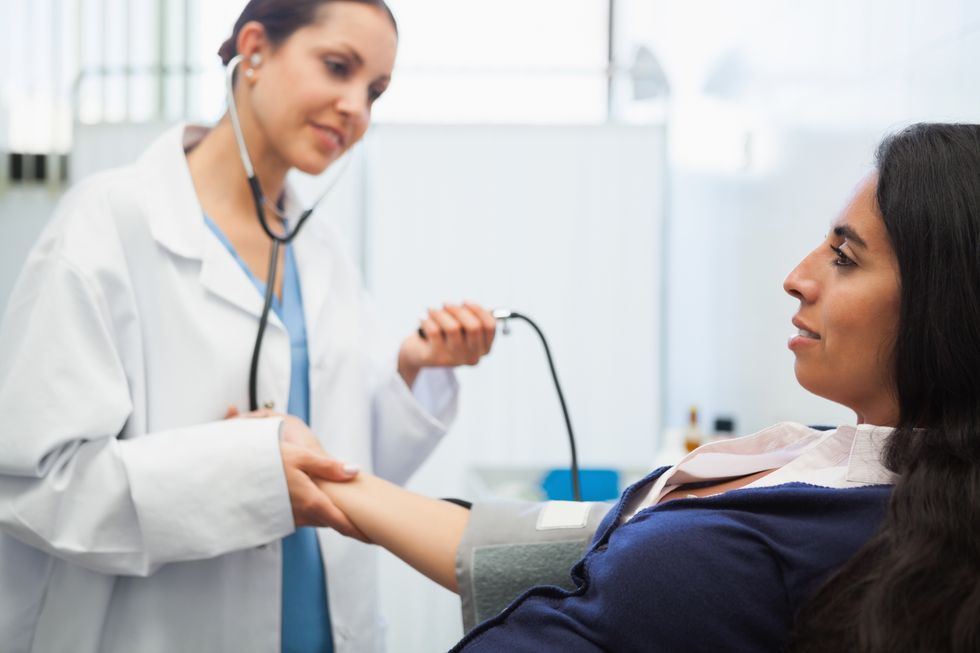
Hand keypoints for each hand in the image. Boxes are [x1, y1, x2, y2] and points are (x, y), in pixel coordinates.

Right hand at [224, 407, 369, 540]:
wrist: (231, 472)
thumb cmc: (266, 460)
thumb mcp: (300, 457)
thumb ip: (328, 467)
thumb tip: (355, 471)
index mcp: (311, 501)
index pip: (341, 522)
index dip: (360, 530)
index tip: (375, 537)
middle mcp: (301, 515)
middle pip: (331, 521)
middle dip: (348, 523)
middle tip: (368, 526)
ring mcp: (288, 517)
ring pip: (317, 519)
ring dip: (329, 516)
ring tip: (348, 513)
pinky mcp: (277, 516)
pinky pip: (302, 517)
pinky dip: (313, 513)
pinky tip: (315, 501)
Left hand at [398, 302, 496, 387]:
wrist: (420, 354)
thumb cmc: (444, 336)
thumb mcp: (463, 328)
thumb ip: (471, 316)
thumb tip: (468, 305)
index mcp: (483, 348)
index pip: (490, 326)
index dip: (478, 310)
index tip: (465, 301)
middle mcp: (472, 356)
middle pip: (474, 327)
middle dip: (459, 310)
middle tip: (446, 304)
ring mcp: (454, 359)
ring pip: (453, 328)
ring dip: (441, 313)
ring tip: (432, 310)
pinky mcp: (436, 358)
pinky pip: (434, 331)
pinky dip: (427, 321)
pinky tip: (423, 320)